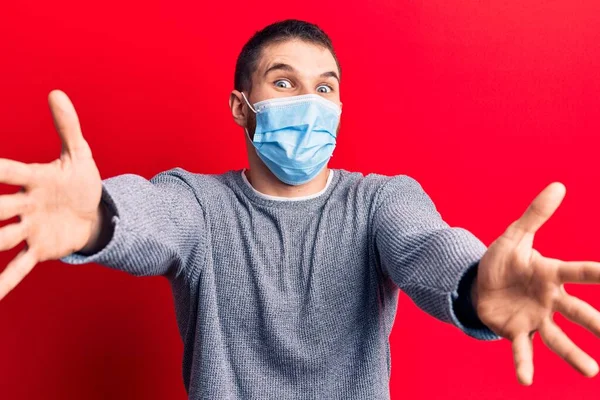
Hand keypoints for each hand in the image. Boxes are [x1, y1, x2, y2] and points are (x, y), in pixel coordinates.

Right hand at [0, 90, 101, 300]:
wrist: (94, 213)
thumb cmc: (81, 181)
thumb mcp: (79, 155)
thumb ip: (68, 127)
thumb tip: (56, 93)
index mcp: (34, 179)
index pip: (8, 171)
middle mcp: (24, 204)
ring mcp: (28, 228)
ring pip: (0, 237)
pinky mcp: (39, 249)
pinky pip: (17, 266)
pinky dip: (4, 282)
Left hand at [475, 182, 599, 384]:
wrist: (480, 282)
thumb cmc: (504, 259)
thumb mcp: (515, 235)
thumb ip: (535, 214)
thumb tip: (559, 185)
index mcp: (550, 274)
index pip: (577, 272)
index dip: (597, 273)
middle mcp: (549, 300)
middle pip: (576, 311)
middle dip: (596, 323)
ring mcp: (534, 318)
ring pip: (557, 338)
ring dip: (573, 354)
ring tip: (591, 371)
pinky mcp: (515, 332)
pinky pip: (522, 350)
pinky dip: (524, 365)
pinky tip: (526, 381)